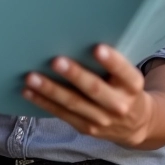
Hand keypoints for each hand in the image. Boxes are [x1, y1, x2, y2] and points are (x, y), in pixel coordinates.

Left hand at [22, 45, 154, 147]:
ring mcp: (102, 119)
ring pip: (73, 103)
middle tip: (56, 61)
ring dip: (50, 90)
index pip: (124, 72)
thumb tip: (79, 36)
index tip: (98, 48)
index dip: (112, 61)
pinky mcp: (86, 128)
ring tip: (32, 77)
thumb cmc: (124, 86)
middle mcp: (119, 104)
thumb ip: (111, 62)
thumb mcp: (127, 74)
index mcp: (132, 85)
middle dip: (74, 75)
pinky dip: (43, 102)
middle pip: (94, 89)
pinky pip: (62, 114)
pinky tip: (28, 91)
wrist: (135, 123)